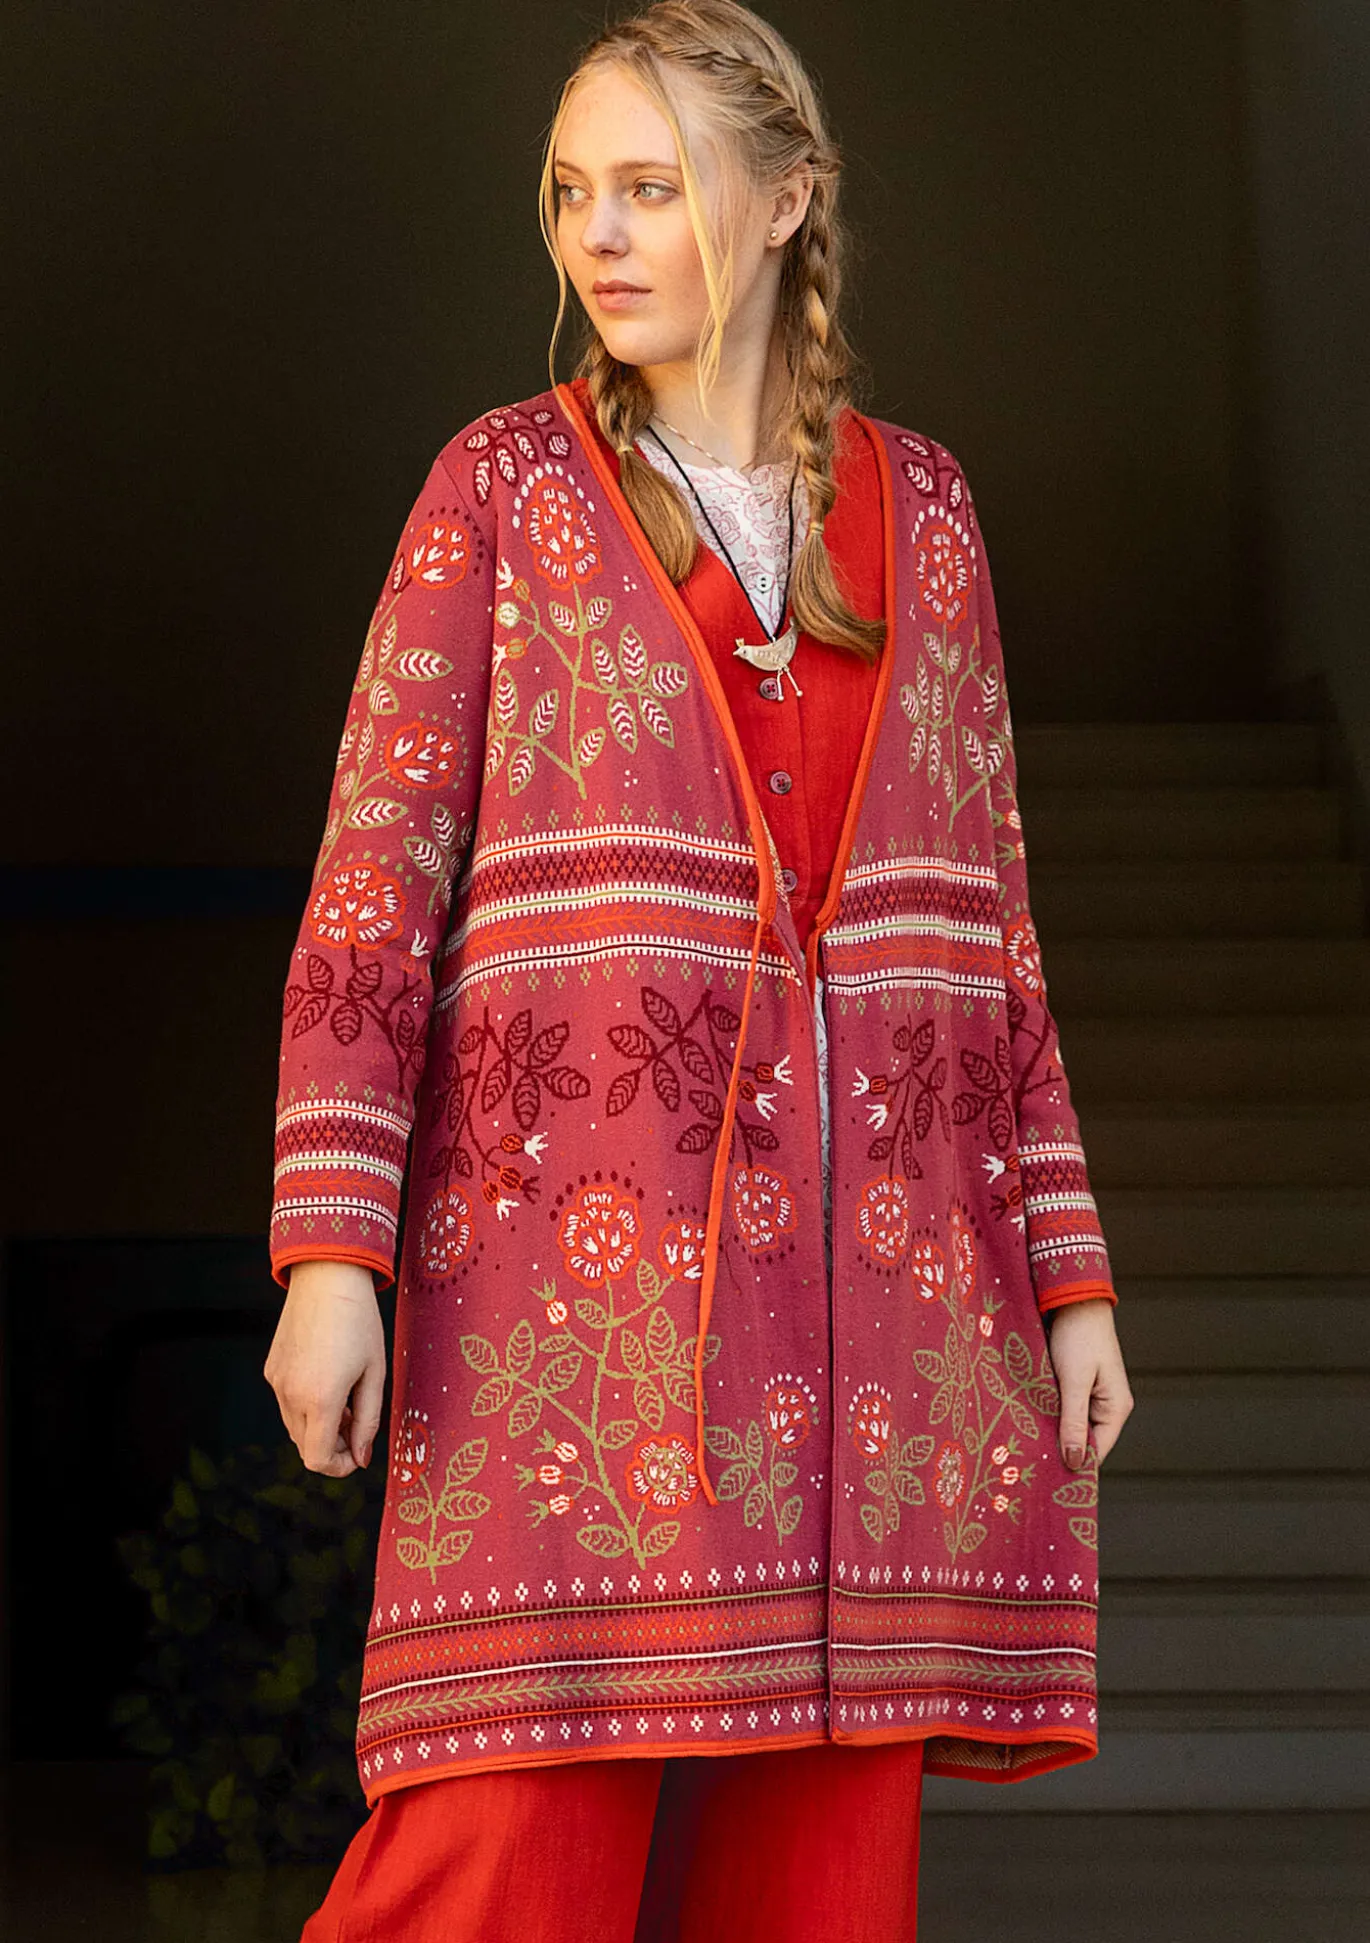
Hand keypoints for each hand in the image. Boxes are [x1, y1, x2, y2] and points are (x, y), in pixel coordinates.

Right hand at [263, 1260, 386, 1476]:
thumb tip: (361, 1457)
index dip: (339, 1467)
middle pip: (305, 1446)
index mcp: (320, 1399)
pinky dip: (305, 1405)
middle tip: (357, 1420)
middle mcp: (290, 1395)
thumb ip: (368, 1421)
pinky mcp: (271, 1368)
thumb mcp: (374, 1373)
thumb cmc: (360, 1322)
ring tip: (345, 1397)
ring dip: (318, 1426)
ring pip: (294, 1426)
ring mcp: (276, 1381)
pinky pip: (286, 1402)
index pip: (317, 1460)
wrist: (327, 1277)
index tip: (357, 1455)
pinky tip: (326, 1378)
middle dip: (332, 1444)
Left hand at [1044, 1298, 1132, 1468]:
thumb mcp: (1074, 1381)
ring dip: (1053, 1429)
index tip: (1046, 1477)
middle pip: (1084, 1440)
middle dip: (1061, 1448)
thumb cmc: (1078, 1338)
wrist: (1074, 1299)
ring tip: (1027, 1444)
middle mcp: (1108, 1406)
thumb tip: (1075, 1461)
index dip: (1074, 1464)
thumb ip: (1073, 1420)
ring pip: (1072, 1424)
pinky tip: (1030, 1419)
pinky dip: (1050, 1413)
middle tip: (1030, 1461)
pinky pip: (1065, 1408)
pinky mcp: (1077, 1384)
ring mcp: (1093, 1395)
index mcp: (1116, 1408)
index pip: (1096, 1451)